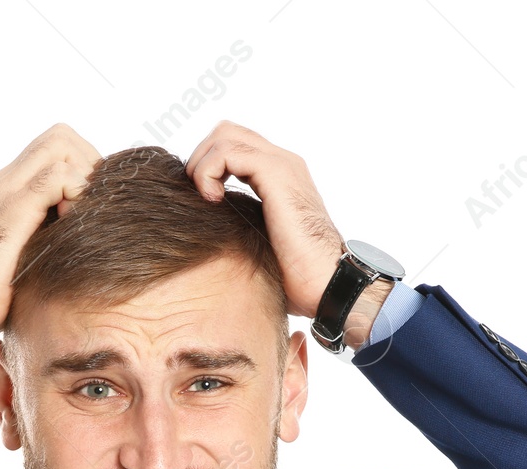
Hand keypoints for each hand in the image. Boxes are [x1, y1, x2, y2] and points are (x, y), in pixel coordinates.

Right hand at [0, 123, 101, 365]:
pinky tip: (70, 225)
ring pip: (60, 145)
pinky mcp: (14, 208)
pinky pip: (58, 176)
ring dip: (84, 176)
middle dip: (89, 162)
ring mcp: (8, 190)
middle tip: (92, 204)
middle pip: (60, 135)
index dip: (82, 164)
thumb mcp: (30, 252)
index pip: (55, 146)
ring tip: (81, 215)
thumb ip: (50, 231)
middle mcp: (7, 181)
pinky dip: (77, 194)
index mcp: (10, 188)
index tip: (89, 203)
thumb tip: (88, 229)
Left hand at [182, 120, 346, 320]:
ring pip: (224, 135)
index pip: (235, 146)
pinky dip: (209, 172)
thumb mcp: (262, 241)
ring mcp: (281, 164)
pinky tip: (214, 201)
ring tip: (207, 198)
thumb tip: (212, 229)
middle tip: (200, 195)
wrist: (327, 280)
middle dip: (201, 158)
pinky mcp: (276, 173)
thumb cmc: (298, 274)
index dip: (209, 165)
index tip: (204, 200)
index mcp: (279, 176)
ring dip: (203, 165)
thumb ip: (244, 222)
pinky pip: (227, 152)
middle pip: (226, 131)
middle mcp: (282, 163)